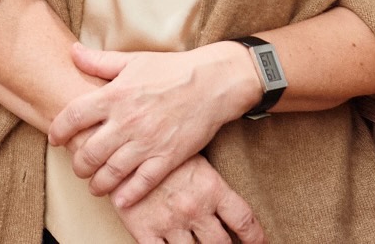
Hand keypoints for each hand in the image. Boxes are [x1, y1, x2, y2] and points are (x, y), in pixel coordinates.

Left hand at [48, 44, 255, 208]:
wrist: (211, 83)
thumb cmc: (171, 70)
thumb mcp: (132, 60)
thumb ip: (99, 61)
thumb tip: (73, 52)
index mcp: (115, 95)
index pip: (74, 116)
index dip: (59, 130)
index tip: (55, 138)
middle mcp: (127, 121)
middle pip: (89, 152)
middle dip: (79, 164)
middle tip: (79, 167)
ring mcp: (147, 142)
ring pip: (111, 172)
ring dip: (98, 183)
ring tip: (95, 185)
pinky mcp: (167, 157)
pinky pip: (142, 183)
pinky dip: (127, 194)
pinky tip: (119, 199)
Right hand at [112, 153, 263, 243]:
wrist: (116, 142)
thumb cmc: (156, 143)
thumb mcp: (192, 153)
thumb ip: (211, 179)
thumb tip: (229, 195)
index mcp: (211, 188)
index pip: (244, 221)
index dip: (254, 237)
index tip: (258, 243)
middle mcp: (194, 208)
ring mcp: (170, 223)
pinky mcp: (145, 231)